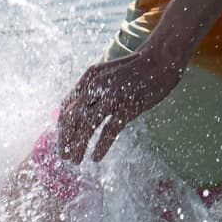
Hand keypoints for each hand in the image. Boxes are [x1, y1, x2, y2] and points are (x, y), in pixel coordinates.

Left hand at [52, 47, 184, 163]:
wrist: (160, 59)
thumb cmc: (136, 69)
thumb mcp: (108, 73)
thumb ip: (94, 87)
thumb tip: (82, 107)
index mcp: (89, 77)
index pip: (66, 104)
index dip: (62, 125)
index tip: (62, 140)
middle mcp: (96, 86)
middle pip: (72, 117)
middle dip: (65, 139)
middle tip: (64, 156)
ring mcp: (111, 96)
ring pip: (86, 126)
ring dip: (78, 146)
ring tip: (75, 161)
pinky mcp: (127, 106)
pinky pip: (109, 131)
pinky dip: (100, 147)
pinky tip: (96, 158)